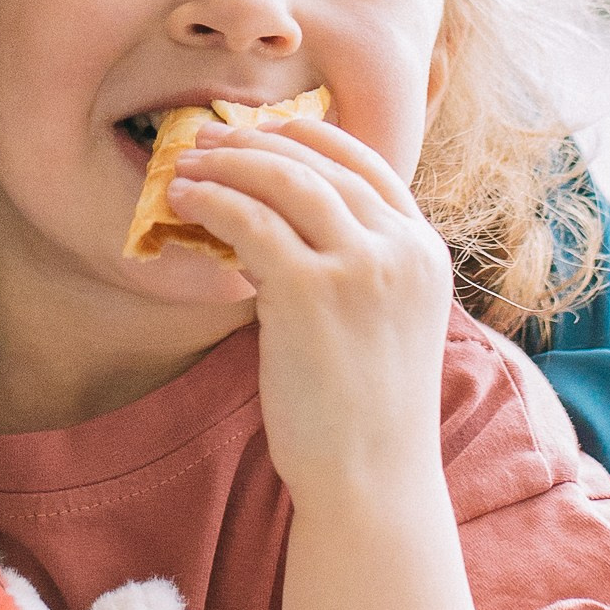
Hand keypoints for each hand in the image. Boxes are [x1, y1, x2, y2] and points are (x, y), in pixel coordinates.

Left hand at [165, 108, 452, 505]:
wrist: (371, 479)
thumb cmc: (362, 413)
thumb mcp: (380, 322)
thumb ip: (352, 267)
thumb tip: (274, 225)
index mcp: (425, 251)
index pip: (368, 163)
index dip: (310, 136)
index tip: (264, 130)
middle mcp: (401, 249)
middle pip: (321, 163)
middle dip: (257, 141)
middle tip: (206, 137)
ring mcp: (360, 267)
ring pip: (285, 180)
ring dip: (228, 164)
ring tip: (184, 165)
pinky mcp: (311, 291)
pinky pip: (250, 221)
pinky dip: (213, 201)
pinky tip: (185, 201)